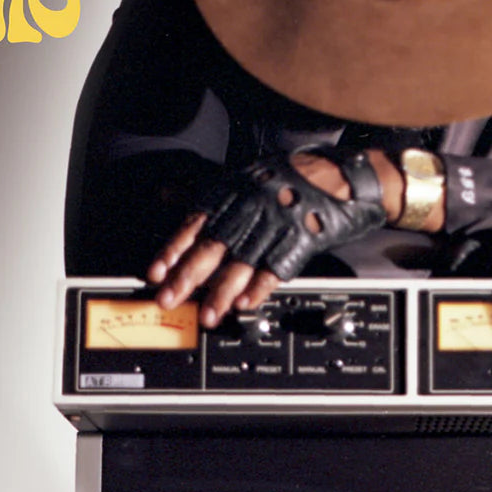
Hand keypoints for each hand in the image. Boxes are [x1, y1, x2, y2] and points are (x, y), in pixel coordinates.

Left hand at [147, 148, 396, 326]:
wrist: (335, 175)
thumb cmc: (283, 178)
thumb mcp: (239, 176)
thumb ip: (200, 190)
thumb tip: (165, 194)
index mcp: (231, 195)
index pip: (195, 224)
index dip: (173, 250)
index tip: (155, 272)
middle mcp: (249, 211)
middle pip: (213, 248)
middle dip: (188, 277)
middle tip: (169, 300)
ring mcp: (275, 228)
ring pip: (242, 264)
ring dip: (221, 292)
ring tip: (207, 316)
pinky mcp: (299, 242)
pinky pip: (278, 268)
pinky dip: (261, 287)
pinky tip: (245, 304)